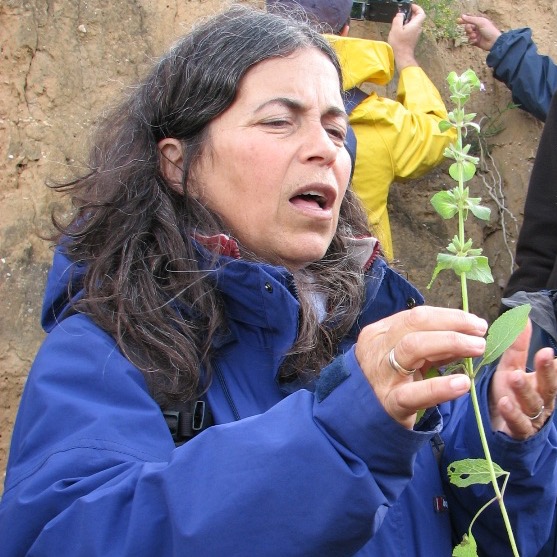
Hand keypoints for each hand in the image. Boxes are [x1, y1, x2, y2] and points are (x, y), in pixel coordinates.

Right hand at [354, 306, 486, 428]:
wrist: (365, 416)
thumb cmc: (390, 380)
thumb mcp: (406, 358)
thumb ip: (431, 346)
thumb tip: (468, 333)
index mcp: (380, 333)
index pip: (416, 316)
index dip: (449, 316)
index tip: (475, 323)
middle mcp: (377, 348)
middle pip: (415, 324)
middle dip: (452, 324)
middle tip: (480, 332)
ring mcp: (382, 374)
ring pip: (412, 347)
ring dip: (450, 342)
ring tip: (477, 348)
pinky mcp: (390, 402)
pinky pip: (414, 393)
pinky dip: (440, 387)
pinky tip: (462, 383)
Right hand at [388, 3, 425, 69]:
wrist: (402, 57)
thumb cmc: (399, 43)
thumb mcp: (396, 29)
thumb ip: (398, 19)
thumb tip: (400, 15)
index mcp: (416, 24)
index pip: (421, 13)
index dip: (416, 8)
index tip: (410, 7)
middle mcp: (418, 29)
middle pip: (417, 18)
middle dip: (410, 13)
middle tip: (402, 14)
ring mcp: (415, 34)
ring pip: (413, 23)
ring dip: (407, 20)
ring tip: (399, 21)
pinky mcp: (412, 39)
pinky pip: (411, 29)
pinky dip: (406, 26)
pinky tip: (399, 29)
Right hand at [457, 14, 501, 50]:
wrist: (493, 41)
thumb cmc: (489, 30)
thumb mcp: (480, 22)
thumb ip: (471, 19)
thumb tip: (462, 16)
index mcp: (479, 21)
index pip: (469, 19)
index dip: (463, 20)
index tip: (457, 21)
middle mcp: (477, 28)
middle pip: (467, 27)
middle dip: (468, 29)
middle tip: (472, 31)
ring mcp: (476, 34)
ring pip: (468, 35)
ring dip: (471, 36)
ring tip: (475, 36)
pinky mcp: (475, 41)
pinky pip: (469, 41)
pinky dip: (472, 41)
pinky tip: (476, 41)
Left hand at [489, 321, 556, 438]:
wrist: (498, 427)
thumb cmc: (510, 394)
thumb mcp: (512, 367)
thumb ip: (518, 346)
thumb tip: (524, 316)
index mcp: (542, 383)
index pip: (554, 371)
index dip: (555, 363)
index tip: (552, 349)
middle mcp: (542, 400)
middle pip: (548, 385)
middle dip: (548, 370)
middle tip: (546, 353)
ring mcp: (532, 417)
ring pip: (533, 403)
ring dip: (525, 389)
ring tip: (515, 376)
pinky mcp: (519, 431)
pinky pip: (518, 423)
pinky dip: (512, 413)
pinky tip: (504, 402)